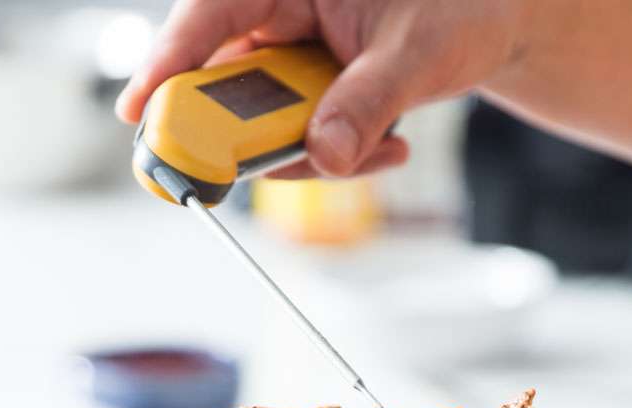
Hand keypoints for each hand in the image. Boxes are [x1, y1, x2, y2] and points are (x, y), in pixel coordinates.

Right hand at [115, 0, 528, 178]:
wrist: (493, 22)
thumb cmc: (461, 7)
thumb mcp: (421, 51)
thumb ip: (369, 102)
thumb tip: (325, 155)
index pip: (209, 12)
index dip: (167, 62)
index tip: (138, 110)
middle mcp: (276, 10)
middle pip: (222, 78)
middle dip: (248, 133)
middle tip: (264, 168)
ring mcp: (285, 53)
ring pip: (256, 120)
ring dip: (306, 154)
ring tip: (381, 149)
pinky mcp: (301, 90)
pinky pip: (292, 135)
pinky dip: (331, 155)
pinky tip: (386, 146)